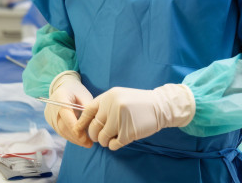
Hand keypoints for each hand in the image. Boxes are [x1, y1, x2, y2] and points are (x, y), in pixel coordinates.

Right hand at [44, 71, 93, 147]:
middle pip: (63, 127)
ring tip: (86, 143)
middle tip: (89, 144)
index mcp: (61, 98)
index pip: (67, 118)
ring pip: (61, 131)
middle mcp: (52, 108)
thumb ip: (87, 109)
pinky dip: (70, 136)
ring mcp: (49, 115)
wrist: (64, 86)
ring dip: (73, 139)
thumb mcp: (84, 96)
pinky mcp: (50, 120)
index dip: (77, 130)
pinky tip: (79, 139)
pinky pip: (60, 131)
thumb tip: (93, 125)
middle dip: (77, 138)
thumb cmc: (76, 90)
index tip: (87, 139)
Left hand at [74, 84, 194, 150]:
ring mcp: (120, 119)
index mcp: (109, 96)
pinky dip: (114, 145)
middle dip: (96, 135)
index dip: (83, 122)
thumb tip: (88, 121)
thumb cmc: (138, 103)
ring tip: (113, 137)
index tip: (81, 129)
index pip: (88, 111)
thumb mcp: (120, 96)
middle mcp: (112, 106)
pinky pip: (113, 145)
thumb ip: (105, 105)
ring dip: (105, 141)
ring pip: (102, 138)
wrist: (160, 106)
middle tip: (102, 135)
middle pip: (94, 127)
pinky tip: (120, 139)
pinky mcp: (128, 132)